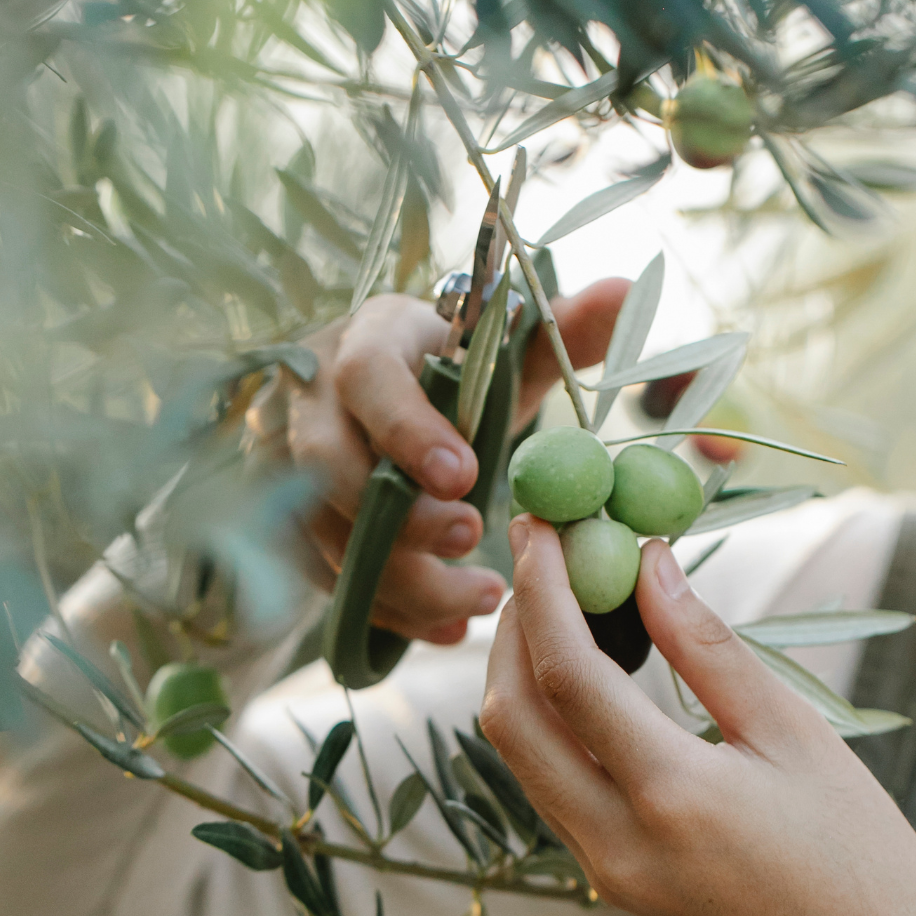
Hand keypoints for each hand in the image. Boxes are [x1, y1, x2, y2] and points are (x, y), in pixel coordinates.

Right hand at [249, 282, 628, 646]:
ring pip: (322, 533)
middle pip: (327, 466)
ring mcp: (289, 465)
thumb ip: (567, 327)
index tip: (467, 477)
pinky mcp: (292, 522)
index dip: (408, 430)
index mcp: (368, 338)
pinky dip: (389, 610)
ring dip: (401, 579)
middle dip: (399, 516)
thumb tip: (626, 290)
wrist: (396, 394)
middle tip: (471, 539)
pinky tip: (447, 625)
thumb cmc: (456, 370)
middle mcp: (312, 399)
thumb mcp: (508, 347)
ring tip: (481, 598)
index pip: (365, 376)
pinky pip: (326, 578)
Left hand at [481, 519, 915, 915]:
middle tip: (540, 555)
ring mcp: (604, 870)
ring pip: (521, 754)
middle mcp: (614, 840)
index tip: (543, 523)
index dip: (542, 590)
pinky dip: (550, 719)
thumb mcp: (797, 740)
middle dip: (512, 626)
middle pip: (511, 716)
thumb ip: (711, 650)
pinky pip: (550, 785)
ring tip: (563, 598)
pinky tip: (588, 671)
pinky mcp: (611, 882)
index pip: (566, 675)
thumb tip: (648, 566)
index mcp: (670, 797)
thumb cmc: (861, 860)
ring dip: (522, 671)